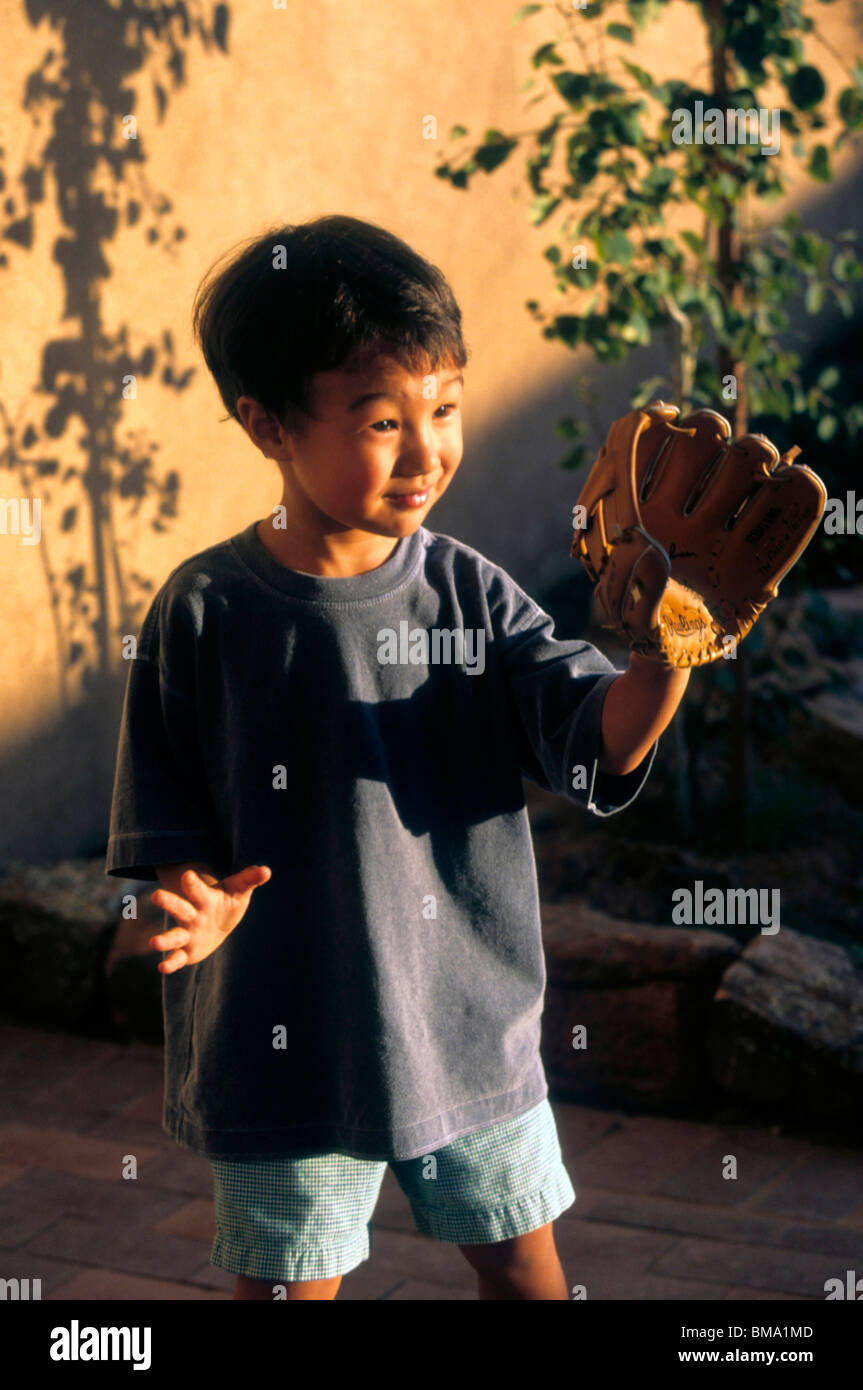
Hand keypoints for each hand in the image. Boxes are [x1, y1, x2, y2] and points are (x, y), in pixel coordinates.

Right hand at [149, 864, 271, 973]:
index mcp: (204, 898)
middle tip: (157, 895)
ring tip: (153, 943)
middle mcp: (192, 914)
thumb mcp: (239, 890)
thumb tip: (266, 870)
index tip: (187, 875)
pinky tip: (163, 968)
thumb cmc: (228, 901)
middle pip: (180, 908)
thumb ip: (249, 879)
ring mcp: (187, 933)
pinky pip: (177, 957)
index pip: (198, 889)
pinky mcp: (187, 951)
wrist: (219, 922)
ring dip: (164, 939)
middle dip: (169, 903)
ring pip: (174, 935)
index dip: (193, 883)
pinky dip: (170, 963)